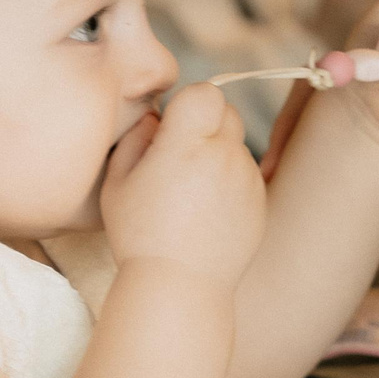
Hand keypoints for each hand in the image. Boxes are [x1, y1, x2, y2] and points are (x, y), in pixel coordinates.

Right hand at [100, 83, 264, 287]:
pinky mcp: (261, 199)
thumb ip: (136, 138)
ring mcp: (248, 177)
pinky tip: (209, 211)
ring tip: (193, 193)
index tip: (171, 130)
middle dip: (206, 123)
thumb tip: (155, 118)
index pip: (206, 92)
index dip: (188, 104)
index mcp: (187, 143)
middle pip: (227, 111)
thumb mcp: (118, 183)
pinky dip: (231, 180)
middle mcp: (224, 154)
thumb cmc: (140, 234)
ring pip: (237, 144)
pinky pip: (248, 173)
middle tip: (181, 157)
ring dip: (219, 153)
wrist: (180, 285)